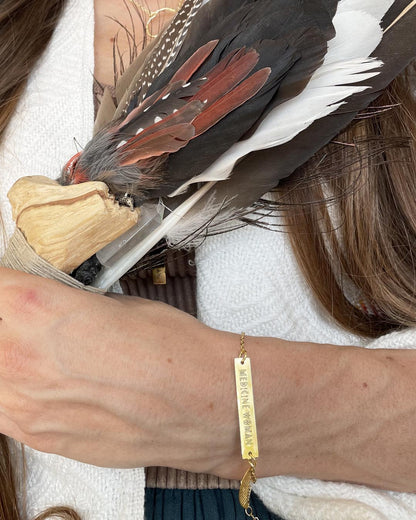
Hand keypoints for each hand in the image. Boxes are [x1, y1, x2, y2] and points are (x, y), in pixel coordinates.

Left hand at [0, 267, 243, 476]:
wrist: (204, 404)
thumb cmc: (172, 348)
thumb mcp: (114, 305)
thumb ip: (68, 307)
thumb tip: (50, 310)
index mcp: (38, 308)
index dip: (5, 283)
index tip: (13, 285)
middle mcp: (20, 358)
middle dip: (8, 318)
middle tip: (30, 318)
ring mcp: (24, 406)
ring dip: (11, 356)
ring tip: (40, 351)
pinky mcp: (38, 438)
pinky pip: (4, 408)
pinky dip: (15, 389)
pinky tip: (46, 382)